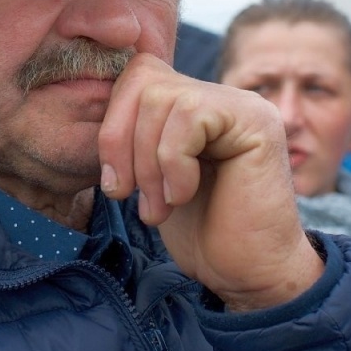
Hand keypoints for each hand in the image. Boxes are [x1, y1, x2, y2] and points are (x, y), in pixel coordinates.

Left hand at [98, 53, 322, 310]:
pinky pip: (189, 117)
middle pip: (143, 78)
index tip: (114, 182)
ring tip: (159, 207)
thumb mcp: (152, 177)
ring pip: (161, 98)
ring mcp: (242, 105)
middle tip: (127, 195)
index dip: (113, 124)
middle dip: (120, 141)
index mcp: (196, 104)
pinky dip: (173, 162)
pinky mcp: (256, 122)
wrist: (248, 275)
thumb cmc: (202, 233)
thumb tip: (94, 103)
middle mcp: (221, 97)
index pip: (137, 76)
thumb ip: (135, 135)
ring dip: (147, 162)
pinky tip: (183, 196)